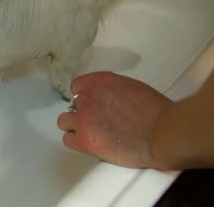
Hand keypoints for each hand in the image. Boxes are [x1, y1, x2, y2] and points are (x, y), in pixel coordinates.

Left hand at [57, 71, 172, 167]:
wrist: (162, 132)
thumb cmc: (156, 111)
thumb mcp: (130, 87)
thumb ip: (111, 90)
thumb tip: (106, 99)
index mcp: (98, 81)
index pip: (77, 87)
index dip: (85, 97)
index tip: (92, 105)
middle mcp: (87, 97)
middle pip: (73, 105)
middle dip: (83, 113)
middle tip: (97, 121)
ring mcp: (83, 119)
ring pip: (64, 122)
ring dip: (76, 126)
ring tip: (91, 133)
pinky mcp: (84, 140)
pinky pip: (68, 140)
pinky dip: (76, 142)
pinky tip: (89, 144)